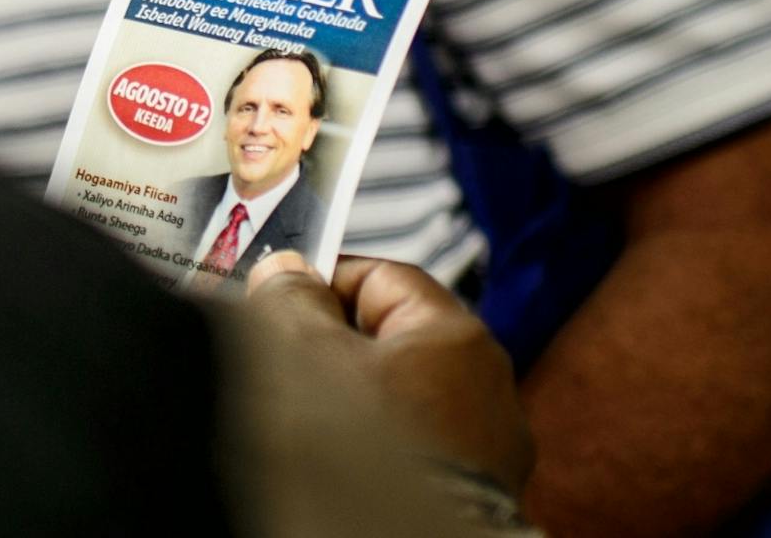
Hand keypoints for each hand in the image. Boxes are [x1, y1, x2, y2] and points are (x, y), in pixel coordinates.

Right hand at [247, 252, 532, 495]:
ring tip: (314, 427)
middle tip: (289, 367)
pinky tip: (346, 467)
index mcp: (458, 334)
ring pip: (401, 400)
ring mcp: (487, 450)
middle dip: (336, 352)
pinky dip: (381, 454)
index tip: (281, 303)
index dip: (322, 284)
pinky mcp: (476, 497)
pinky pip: (415, 450)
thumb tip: (285, 272)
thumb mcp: (303, 349)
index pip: (380, 276)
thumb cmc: (361, 452)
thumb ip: (291, 296)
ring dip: (357, 406)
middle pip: (391, 341)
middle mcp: (489, 388)